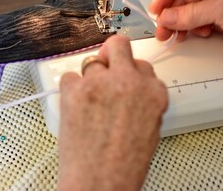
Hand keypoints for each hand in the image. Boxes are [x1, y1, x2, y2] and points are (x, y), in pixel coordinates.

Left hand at [57, 35, 167, 190]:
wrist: (99, 182)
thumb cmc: (123, 165)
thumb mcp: (149, 128)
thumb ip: (142, 99)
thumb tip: (131, 85)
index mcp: (153, 92)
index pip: (141, 64)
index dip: (129, 72)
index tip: (122, 76)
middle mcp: (129, 81)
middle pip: (118, 45)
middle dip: (112, 53)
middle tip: (105, 65)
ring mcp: (101, 82)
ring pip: (91, 62)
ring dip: (89, 77)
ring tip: (89, 101)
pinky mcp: (76, 88)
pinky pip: (69, 76)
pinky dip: (71, 89)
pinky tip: (76, 106)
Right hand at [150, 0, 222, 50]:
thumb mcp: (222, 7)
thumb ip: (190, 13)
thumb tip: (166, 17)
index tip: (156, 9)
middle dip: (171, 13)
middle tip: (162, 28)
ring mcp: (219, 4)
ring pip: (188, 13)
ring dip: (178, 25)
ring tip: (173, 35)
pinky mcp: (221, 21)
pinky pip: (198, 23)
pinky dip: (192, 30)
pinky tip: (195, 34)